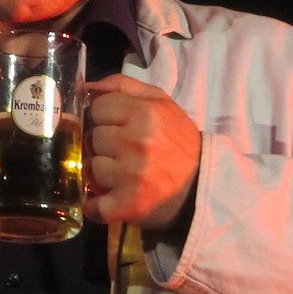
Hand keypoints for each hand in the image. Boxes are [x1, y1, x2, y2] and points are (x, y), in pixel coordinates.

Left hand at [84, 74, 200, 229]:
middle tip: (121, 153)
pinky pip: (94, 205)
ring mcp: (131, 174)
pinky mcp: (128, 204)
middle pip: (92, 138)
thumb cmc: (178, 141)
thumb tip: (87, 87)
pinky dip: (97, 207)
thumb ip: (123, 86)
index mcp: (144, 113)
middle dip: (102, 145)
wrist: (205, 186)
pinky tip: (108, 201)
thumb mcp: (160, 102)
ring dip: (101, 174)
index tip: (116, 127)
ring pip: (90, 168)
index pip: (96, 108)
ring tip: (120, 175)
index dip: (103, 118)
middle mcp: (136, 141)